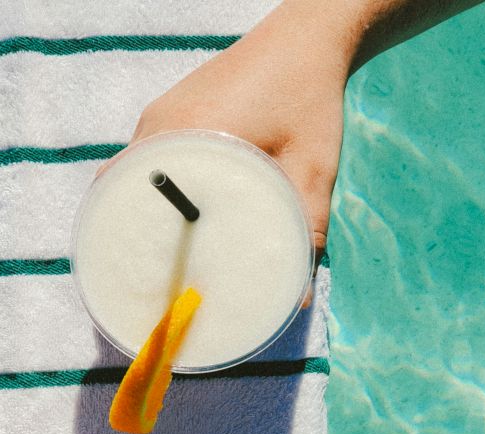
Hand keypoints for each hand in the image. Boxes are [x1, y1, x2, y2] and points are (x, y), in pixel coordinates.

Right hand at [129, 2, 352, 269]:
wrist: (305, 40)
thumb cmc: (310, 100)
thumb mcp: (314, 170)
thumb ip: (305, 231)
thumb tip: (298, 298)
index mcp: (187, 134)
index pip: (133, 197)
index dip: (136, 243)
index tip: (149, 281)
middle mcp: (161, 123)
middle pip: (126, 190)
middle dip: (138, 235)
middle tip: (161, 276)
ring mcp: (161, 114)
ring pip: (134, 175)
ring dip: (146, 211)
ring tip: (166, 254)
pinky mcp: (171, 111)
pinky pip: (149, 159)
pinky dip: (156, 189)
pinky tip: (178, 215)